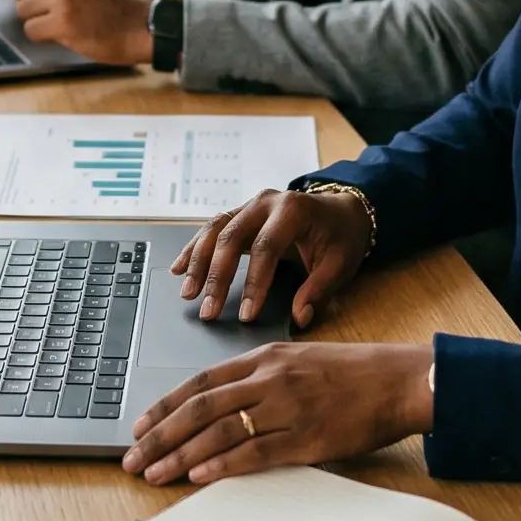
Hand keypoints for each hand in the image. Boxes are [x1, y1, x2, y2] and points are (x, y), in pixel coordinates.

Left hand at [0, 0, 149, 65]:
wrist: (137, 24)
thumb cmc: (109, 2)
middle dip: (31, 2)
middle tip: (58, 8)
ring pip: (23, 11)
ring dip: (38, 20)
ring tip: (66, 19)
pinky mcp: (62, 21)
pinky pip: (32, 30)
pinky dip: (44, 35)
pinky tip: (67, 32)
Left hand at [122, 342, 434, 485]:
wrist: (397, 380)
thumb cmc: (352, 372)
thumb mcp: (299, 360)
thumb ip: (261, 377)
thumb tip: (223, 404)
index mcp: (264, 357)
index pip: (201, 381)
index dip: (165, 404)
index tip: (140, 425)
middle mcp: (269, 379)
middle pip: (200, 406)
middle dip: (160, 434)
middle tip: (132, 456)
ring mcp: (286, 408)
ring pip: (220, 431)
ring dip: (181, 454)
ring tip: (154, 473)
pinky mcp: (307, 437)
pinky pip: (256, 451)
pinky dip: (223, 463)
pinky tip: (199, 475)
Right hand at [174, 188, 373, 327]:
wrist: (343, 209)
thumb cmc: (342, 237)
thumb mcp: (340, 264)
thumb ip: (319, 290)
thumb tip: (300, 318)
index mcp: (293, 210)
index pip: (266, 248)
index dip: (254, 283)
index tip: (247, 315)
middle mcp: (266, 202)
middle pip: (232, 236)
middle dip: (216, 276)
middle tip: (208, 311)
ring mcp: (250, 205)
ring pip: (215, 229)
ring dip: (198, 261)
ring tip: (187, 292)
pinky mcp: (241, 214)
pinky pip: (212, 228)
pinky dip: (194, 248)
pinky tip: (178, 268)